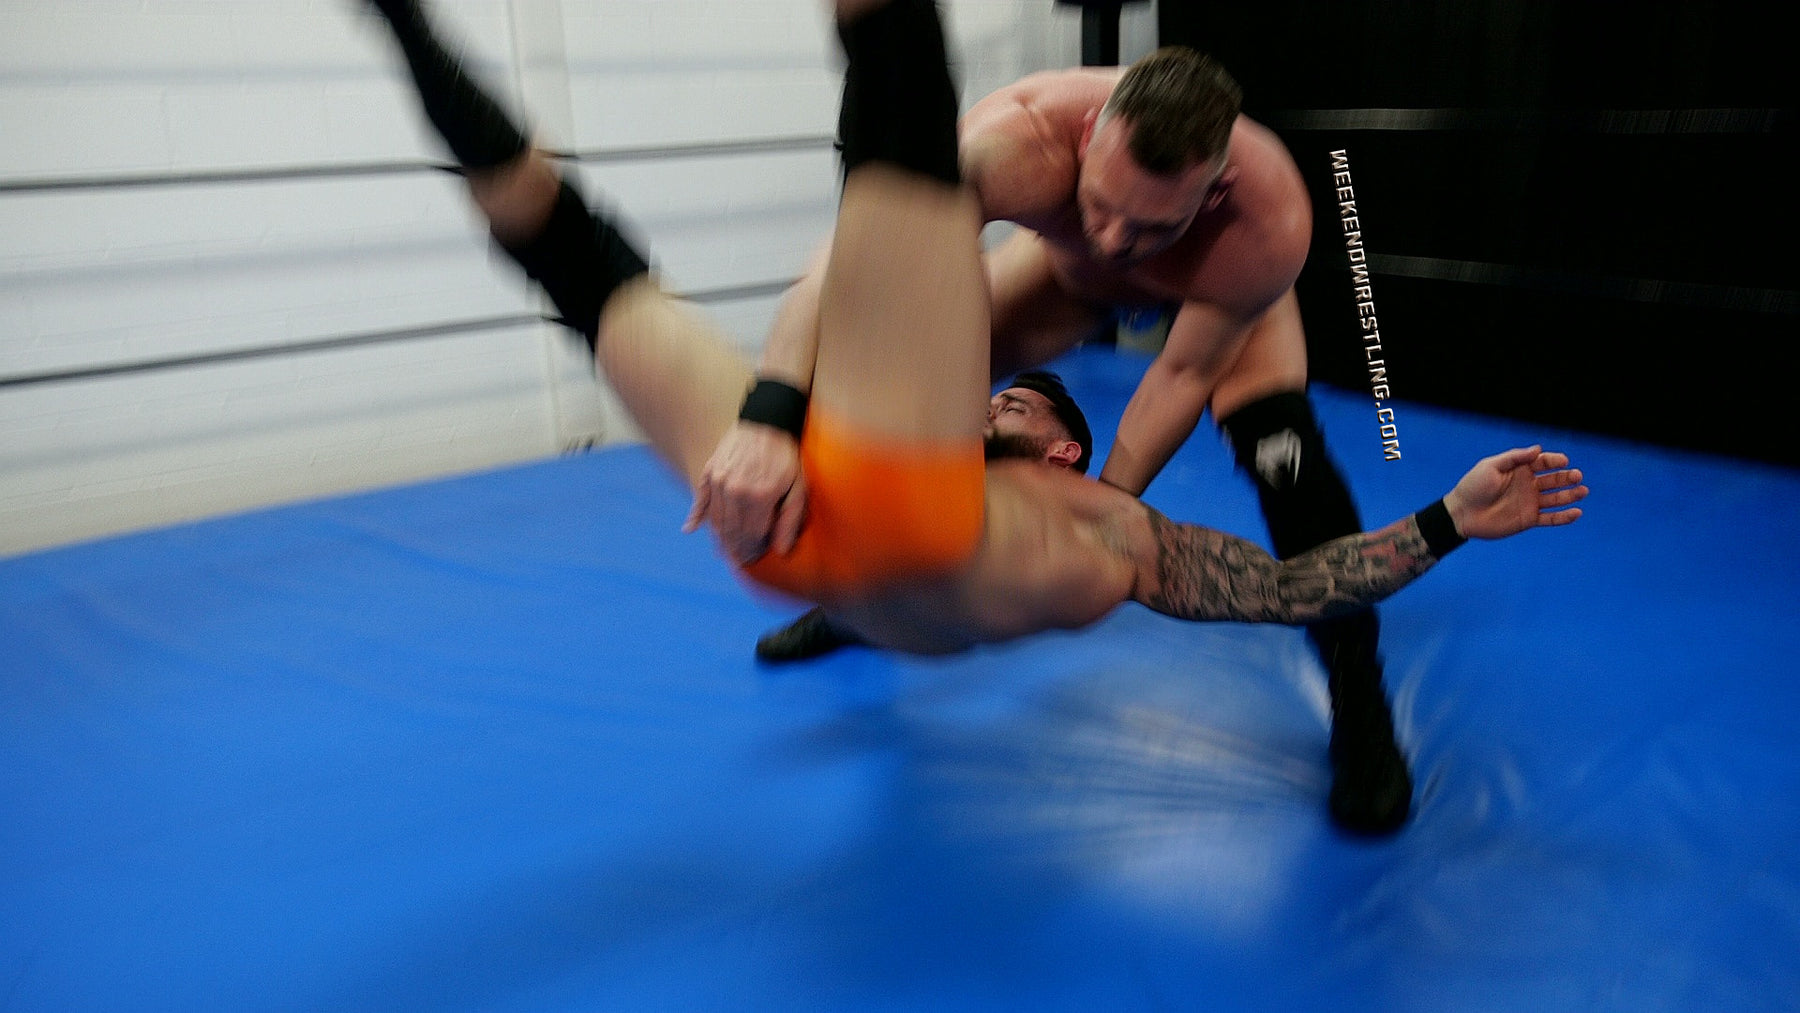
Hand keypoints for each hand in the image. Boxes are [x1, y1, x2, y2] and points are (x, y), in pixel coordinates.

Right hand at [683, 421, 807, 564]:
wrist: (766, 421)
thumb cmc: (786, 457)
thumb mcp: (798, 488)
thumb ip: (788, 520)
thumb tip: (781, 551)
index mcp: (759, 498)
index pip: (752, 536)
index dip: (753, 550)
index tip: (754, 559)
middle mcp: (735, 492)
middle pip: (733, 532)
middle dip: (736, 549)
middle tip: (738, 561)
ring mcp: (719, 482)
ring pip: (717, 520)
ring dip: (720, 539)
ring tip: (724, 553)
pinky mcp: (710, 472)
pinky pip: (701, 499)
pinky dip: (695, 516)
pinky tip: (689, 529)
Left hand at [1443, 446, 1587, 540]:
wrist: (1462, 513)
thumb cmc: (1473, 486)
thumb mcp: (1491, 466)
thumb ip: (1514, 457)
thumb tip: (1538, 449)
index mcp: (1520, 469)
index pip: (1543, 462)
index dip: (1554, 460)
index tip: (1563, 461)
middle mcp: (1528, 485)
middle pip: (1554, 479)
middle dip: (1567, 477)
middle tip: (1577, 476)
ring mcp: (1530, 503)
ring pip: (1556, 498)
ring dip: (1570, 495)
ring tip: (1583, 491)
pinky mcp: (1528, 519)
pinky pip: (1550, 518)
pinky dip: (1564, 517)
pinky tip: (1576, 512)